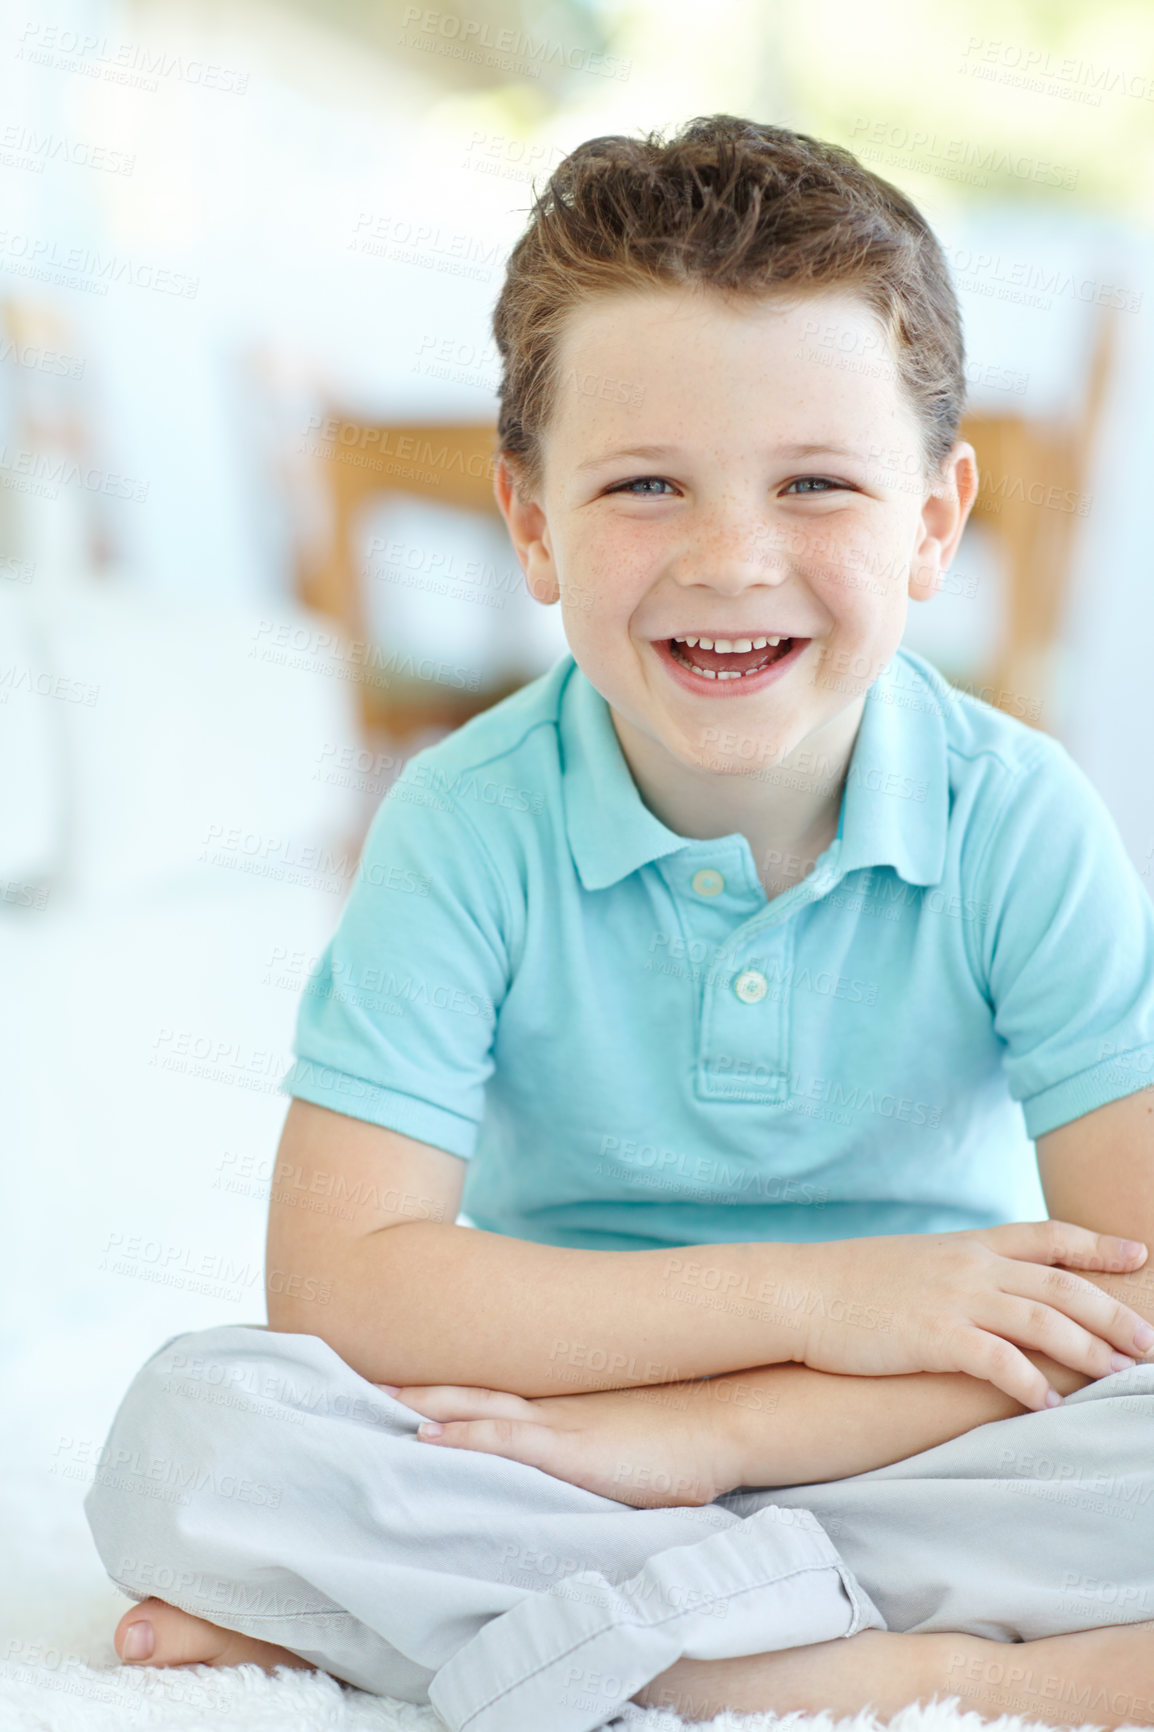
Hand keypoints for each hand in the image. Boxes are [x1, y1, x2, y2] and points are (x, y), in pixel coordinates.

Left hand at [377, 1376, 751, 1508]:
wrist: (723, 1425)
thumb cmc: (683, 1439)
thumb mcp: (629, 1435)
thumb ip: (597, 1441)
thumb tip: (584, 1452)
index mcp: (565, 1403)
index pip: (495, 1391)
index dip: (450, 1388)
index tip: (407, 1384)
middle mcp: (553, 1405)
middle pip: (474, 1391)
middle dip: (422, 1389)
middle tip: (371, 1381)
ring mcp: (558, 1424)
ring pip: (477, 1409)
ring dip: (428, 1407)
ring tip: (381, 1403)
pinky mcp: (569, 1449)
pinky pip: (504, 1441)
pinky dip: (462, 1438)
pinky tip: (428, 1438)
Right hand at [798, 1220, 1152, 1410]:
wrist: (798, 1291)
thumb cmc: (850, 1285)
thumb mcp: (915, 1263)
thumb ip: (959, 1272)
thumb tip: (990, 1290)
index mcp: (968, 1245)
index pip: (1048, 1236)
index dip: (1097, 1245)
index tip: (1138, 1254)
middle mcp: (969, 1265)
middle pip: (1061, 1285)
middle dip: (1112, 1313)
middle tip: (1150, 1341)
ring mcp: (952, 1298)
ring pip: (1042, 1321)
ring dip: (1089, 1350)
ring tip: (1121, 1377)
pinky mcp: (932, 1336)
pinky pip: (997, 1361)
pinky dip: (1029, 1384)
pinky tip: (1050, 1406)